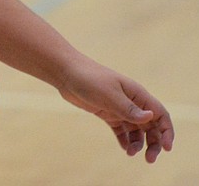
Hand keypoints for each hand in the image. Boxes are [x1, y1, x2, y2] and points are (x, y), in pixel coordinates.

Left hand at [57, 56, 173, 161]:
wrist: (65, 73)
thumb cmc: (89, 78)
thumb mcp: (109, 95)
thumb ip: (129, 108)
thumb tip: (151, 117)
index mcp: (137, 94)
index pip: (160, 114)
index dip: (167, 131)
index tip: (167, 148)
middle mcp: (131, 102)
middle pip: (151, 126)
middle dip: (154, 143)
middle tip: (150, 159)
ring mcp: (119, 108)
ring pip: (136, 130)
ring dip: (138, 143)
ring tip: (131, 153)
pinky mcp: (107, 113)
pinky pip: (121, 130)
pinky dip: (125, 140)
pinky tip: (125, 148)